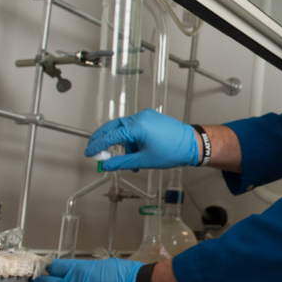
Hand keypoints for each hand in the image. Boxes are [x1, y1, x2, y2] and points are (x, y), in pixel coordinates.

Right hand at [85, 109, 199, 170]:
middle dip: (102, 139)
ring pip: (124, 129)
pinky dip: (131, 139)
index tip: (89, 153)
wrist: (191, 144)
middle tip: (95, 151)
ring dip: (122, 144)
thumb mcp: (143, 161)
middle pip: (113, 127)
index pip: (110, 136)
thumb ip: (122, 162)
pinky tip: (136, 152)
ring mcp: (145, 116)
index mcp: (137, 127)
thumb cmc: (173, 151)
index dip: (97, 145)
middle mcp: (140, 117)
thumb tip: (107, 165)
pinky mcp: (150, 118)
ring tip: (130, 160)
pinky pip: (134, 127)